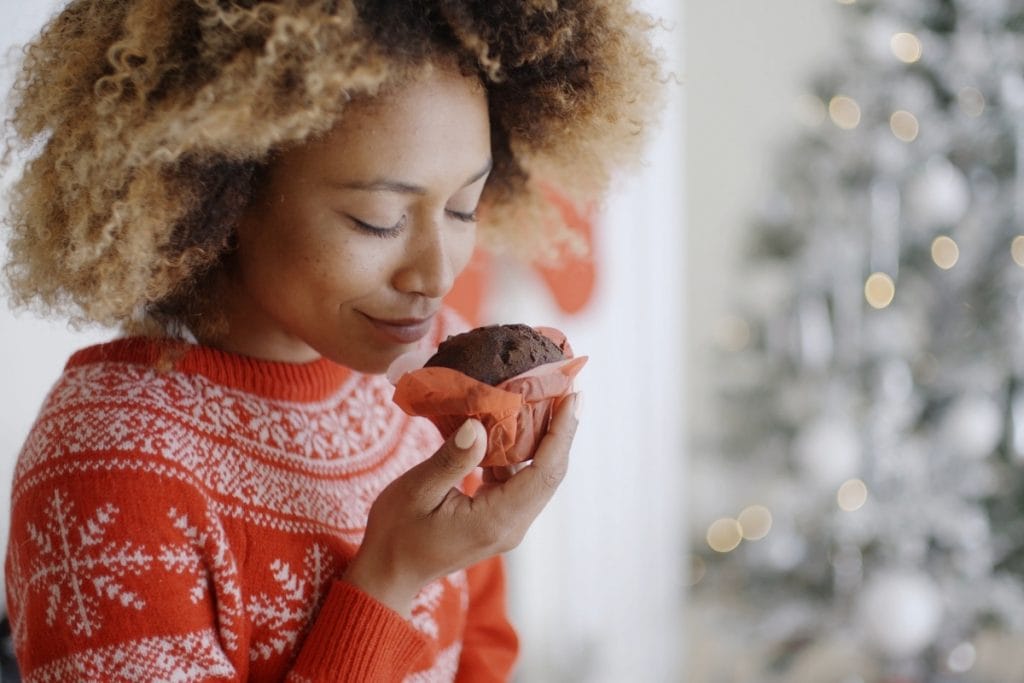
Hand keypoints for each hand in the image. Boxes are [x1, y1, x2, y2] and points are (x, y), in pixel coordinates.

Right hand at [342, 392, 580, 617]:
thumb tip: (479, 425)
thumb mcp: (418, 490)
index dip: (562, 433)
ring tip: (546, 399)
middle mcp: (511, 525)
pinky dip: (519, 453)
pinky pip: (518, 482)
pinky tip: (512, 425)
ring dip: (543, 440)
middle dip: (561, 431)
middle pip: (549, 474)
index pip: (543, 472)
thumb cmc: (397, 533)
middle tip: (568, 388)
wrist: (389, 573)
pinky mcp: (498, 520)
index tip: (573, 396)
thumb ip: (452, 459)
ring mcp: (507, 525)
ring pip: (536, 477)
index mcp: (496, 519)